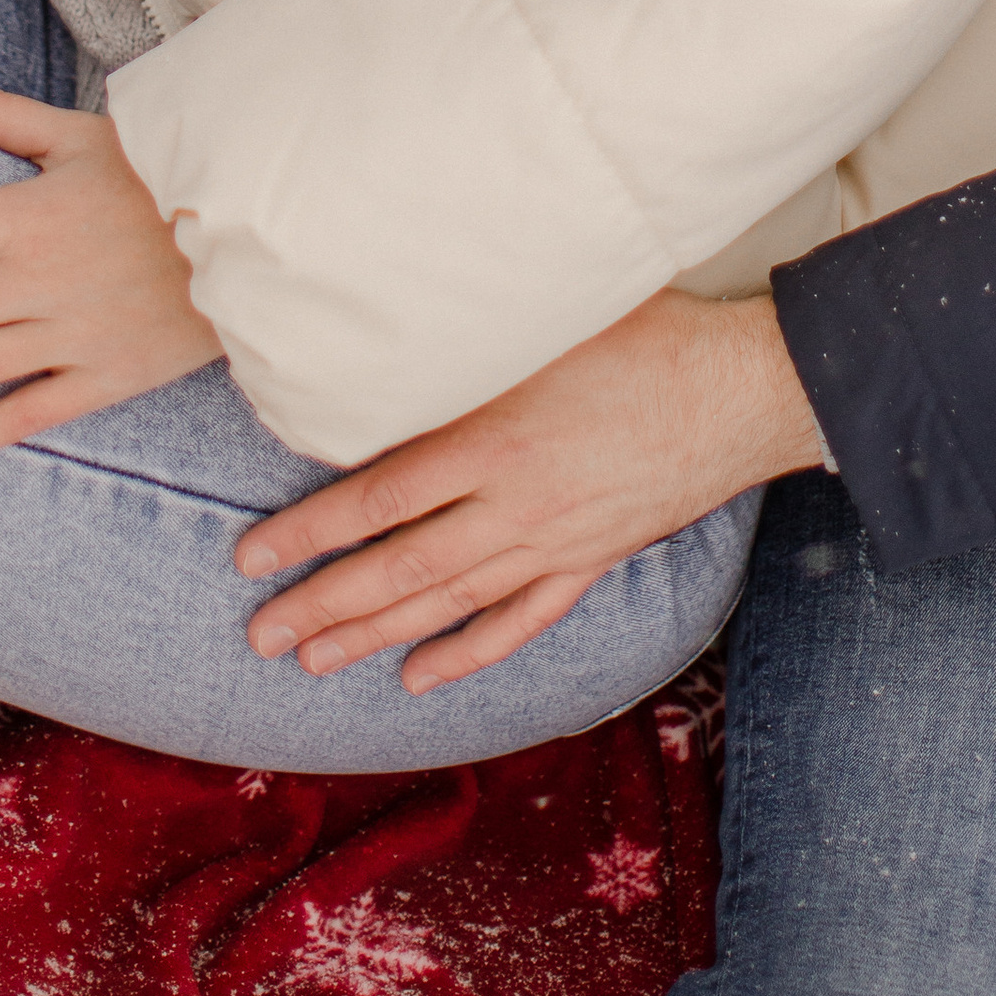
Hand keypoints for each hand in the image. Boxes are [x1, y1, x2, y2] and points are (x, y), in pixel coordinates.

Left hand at [234, 290, 821, 692]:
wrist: (743, 391)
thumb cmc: (647, 333)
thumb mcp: (547, 318)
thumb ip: (469, 333)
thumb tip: (393, 321)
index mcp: (492, 438)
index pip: (377, 497)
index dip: (309, 531)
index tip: (253, 556)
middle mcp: (513, 504)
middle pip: (398, 566)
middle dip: (322, 604)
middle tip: (259, 635)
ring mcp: (553, 542)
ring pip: (448, 602)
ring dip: (375, 635)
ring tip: (313, 661)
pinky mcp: (590, 561)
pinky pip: (518, 622)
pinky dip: (466, 653)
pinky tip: (421, 677)